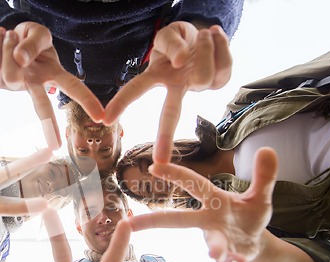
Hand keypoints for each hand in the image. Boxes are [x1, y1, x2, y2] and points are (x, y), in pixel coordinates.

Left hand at [0, 22, 104, 148]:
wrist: (7, 34)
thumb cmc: (30, 38)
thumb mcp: (39, 33)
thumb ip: (33, 43)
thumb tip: (20, 59)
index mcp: (54, 74)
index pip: (73, 88)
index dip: (87, 101)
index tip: (101, 117)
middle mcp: (36, 85)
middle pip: (43, 107)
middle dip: (49, 126)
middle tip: (55, 147)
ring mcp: (16, 85)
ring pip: (11, 72)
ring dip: (10, 45)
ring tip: (13, 36)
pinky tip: (1, 37)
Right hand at [105, 22, 231, 162]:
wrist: (205, 33)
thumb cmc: (179, 39)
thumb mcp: (168, 34)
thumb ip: (170, 44)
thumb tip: (179, 61)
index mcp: (157, 76)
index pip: (135, 89)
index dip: (120, 103)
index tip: (105, 120)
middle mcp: (176, 88)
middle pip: (169, 114)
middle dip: (164, 138)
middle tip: (160, 160)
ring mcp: (197, 87)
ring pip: (203, 76)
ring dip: (205, 49)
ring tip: (204, 34)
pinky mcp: (219, 82)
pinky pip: (224, 64)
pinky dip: (221, 43)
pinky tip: (216, 36)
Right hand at [128, 147, 277, 261]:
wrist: (256, 242)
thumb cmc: (249, 214)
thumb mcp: (260, 196)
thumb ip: (264, 176)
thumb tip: (268, 149)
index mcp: (214, 201)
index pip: (193, 184)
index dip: (175, 175)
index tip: (154, 166)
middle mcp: (208, 221)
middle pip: (177, 220)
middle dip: (153, 221)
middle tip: (129, 223)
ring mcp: (216, 241)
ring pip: (211, 244)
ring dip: (214, 248)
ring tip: (217, 254)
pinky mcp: (228, 258)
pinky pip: (231, 261)